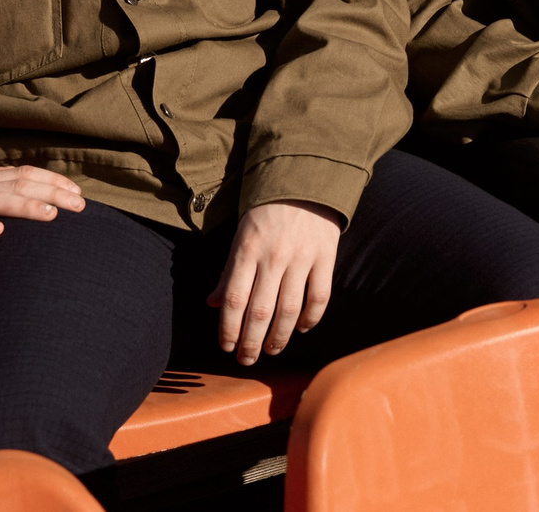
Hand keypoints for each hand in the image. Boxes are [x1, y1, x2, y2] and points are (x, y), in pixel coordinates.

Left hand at [206, 200, 343, 364]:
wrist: (306, 179)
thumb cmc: (267, 210)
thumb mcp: (241, 234)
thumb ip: (228, 270)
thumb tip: (212, 304)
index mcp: (247, 250)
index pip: (232, 299)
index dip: (228, 329)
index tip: (227, 347)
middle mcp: (273, 256)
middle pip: (259, 311)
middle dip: (251, 342)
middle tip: (247, 360)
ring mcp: (301, 257)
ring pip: (289, 310)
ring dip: (279, 337)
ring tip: (272, 351)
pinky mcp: (326, 256)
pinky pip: (319, 296)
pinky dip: (311, 318)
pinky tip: (302, 329)